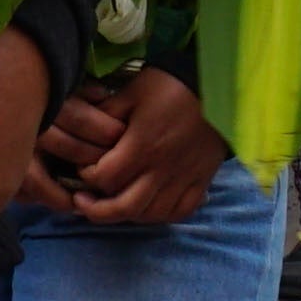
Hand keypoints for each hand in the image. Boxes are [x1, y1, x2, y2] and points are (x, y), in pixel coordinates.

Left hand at [38, 63, 232, 226]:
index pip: (105, 178)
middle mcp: (162, 169)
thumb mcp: (132, 92)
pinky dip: (162, 214)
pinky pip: (180, 211)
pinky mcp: (201, 180)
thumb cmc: (170, 86)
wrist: (216, 85)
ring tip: (115, 204)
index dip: (87, 176)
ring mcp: (184, 178)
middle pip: (124, 207)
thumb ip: (106, 114)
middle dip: (97, 209)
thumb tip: (83, 130)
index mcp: (142, 146)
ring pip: (151, 214)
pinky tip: (150, 206)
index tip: (84, 167)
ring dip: (128, 215)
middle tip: (83, 201)